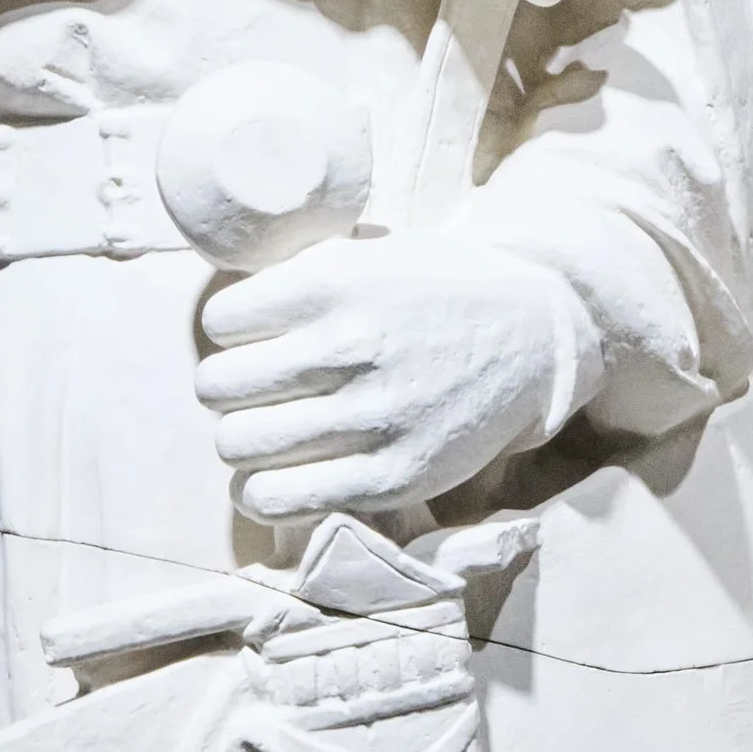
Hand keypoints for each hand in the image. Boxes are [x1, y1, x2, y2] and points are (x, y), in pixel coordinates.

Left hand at [194, 231, 602, 522]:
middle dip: (227, 385)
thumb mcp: (376, 251)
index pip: (221, 320)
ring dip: (241, 438)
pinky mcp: (391, 476)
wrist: (533, 337)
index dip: (228, 328)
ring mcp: (371, 418)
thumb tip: (226, 302)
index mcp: (338, 283)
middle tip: (251, 385)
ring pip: (239, 446)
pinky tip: (277, 472)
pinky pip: (278, 499)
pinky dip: (261, 490)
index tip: (248, 335)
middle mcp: (349, 348)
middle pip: (219, 386)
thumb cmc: (442, 287)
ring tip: (263, 429)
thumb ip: (305, 270)